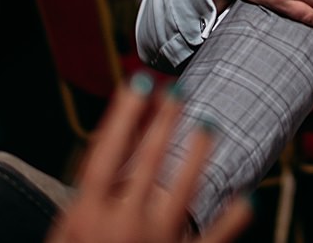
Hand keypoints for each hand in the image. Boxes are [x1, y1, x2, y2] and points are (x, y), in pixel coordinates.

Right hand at [47, 75, 252, 242]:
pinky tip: (248, 201)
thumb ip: (84, 208)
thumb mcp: (63, 240)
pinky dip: (233, 220)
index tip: (137, 84)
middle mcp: (121, 224)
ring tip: (208, 124)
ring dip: (197, 152)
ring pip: (184, 187)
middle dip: (164, 120)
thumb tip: (105, 167)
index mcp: (85, 217)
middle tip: (177, 89)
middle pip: (146, 160)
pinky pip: (213, 237)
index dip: (123, 115)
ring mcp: (155, 242)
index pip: (105, 153)